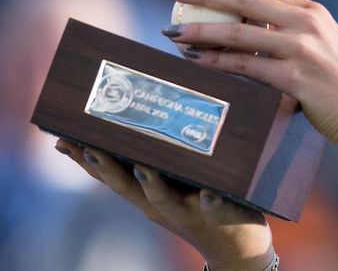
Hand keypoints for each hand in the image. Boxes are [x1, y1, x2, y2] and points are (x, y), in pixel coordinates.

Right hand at [55, 139, 273, 270]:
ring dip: (151, 182)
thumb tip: (136, 129)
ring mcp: (188, 211)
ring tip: (143, 167)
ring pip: (164, 198)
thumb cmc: (201, 205)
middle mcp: (161, 205)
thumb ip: (156, 162)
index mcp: (147, 194)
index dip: (85, 160)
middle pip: (127, 187)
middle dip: (107, 168)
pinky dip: (210, 201)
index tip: (63, 139)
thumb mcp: (172, 186)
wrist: (236, 248)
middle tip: (89, 147)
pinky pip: (214, 208)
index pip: (110, 176)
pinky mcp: (219, 216)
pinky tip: (209, 192)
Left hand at [163, 0, 337, 152]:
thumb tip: (251, 23)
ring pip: (240, 31)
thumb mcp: (322, 42)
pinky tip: (195, 58)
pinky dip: (216, 60)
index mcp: (312, 10)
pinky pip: (246, 65)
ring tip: (173, 29)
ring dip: (202, 29)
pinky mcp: (294, 77)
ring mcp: (301, 48)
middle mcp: (307, 22)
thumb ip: (291, 29)